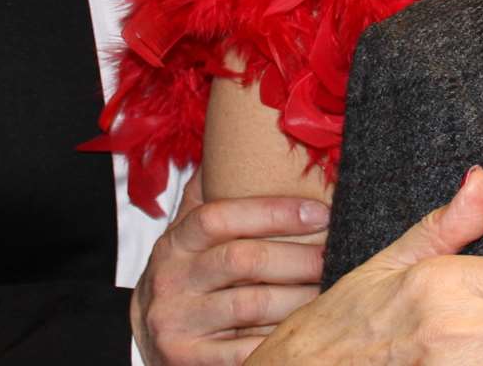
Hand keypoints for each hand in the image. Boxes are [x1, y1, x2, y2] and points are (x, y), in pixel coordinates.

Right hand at [134, 174, 332, 365]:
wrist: (147, 335)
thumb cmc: (184, 276)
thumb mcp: (185, 234)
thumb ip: (208, 193)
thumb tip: (237, 139)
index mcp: (175, 242)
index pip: (219, 216)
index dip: (273, 211)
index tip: (320, 213)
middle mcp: (171, 279)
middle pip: (242, 260)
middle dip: (297, 257)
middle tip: (335, 256)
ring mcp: (177, 322)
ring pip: (251, 305)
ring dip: (299, 297)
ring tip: (330, 290)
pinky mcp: (187, 358)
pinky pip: (244, 350)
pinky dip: (278, 339)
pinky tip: (306, 328)